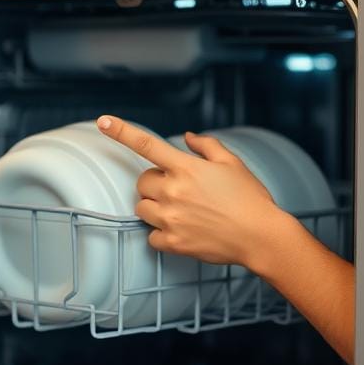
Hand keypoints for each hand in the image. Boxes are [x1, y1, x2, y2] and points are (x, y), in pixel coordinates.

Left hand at [95, 115, 294, 268]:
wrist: (261, 237)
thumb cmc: (250, 199)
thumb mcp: (232, 163)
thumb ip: (206, 146)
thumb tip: (188, 137)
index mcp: (186, 168)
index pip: (147, 145)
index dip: (122, 131)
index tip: (103, 122)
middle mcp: (174, 192)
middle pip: (142, 182)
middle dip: (156, 184)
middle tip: (180, 191)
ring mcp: (171, 218)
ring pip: (142, 208)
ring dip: (155, 207)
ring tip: (181, 211)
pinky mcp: (173, 242)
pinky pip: (150, 236)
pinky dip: (161, 233)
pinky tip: (181, 230)